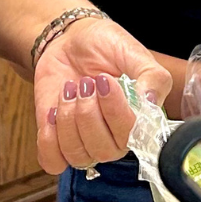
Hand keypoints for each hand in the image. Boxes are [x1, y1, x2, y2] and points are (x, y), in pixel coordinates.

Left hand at [33, 16, 170, 174]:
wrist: (68, 40)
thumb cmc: (104, 45)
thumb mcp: (132, 51)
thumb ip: (151, 76)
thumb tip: (151, 103)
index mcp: (138, 120)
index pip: (133, 137)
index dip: (116, 112)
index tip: (105, 80)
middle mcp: (114, 138)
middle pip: (105, 151)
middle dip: (89, 113)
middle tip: (85, 82)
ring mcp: (85, 142)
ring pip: (78, 156)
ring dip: (68, 120)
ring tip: (69, 89)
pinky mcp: (57, 142)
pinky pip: (53, 161)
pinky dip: (49, 139)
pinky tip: (52, 112)